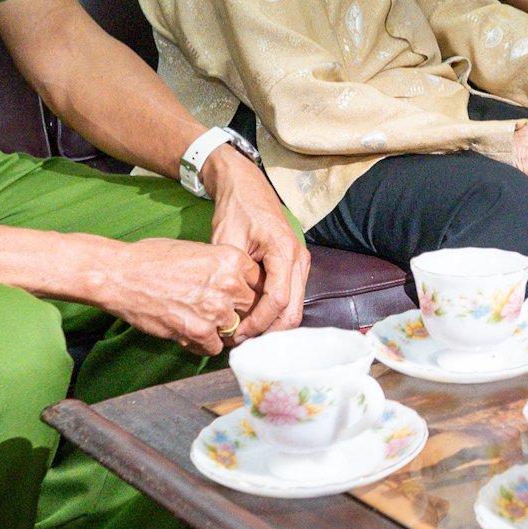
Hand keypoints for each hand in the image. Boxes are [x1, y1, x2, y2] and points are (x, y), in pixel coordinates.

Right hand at [89, 237, 260, 355]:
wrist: (120, 275)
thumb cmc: (152, 259)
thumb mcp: (197, 250)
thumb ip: (222, 267)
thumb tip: (237, 283)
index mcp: (231, 258)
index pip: (259, 282)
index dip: (249, 292)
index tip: (241, 298)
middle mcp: (229, 283)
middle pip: (252, 307)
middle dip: (239, 312)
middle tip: (220, 313)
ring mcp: (216, 309)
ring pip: (235, 330)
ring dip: (221, 330)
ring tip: (201, 322)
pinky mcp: (199, 331)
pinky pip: (215, 347)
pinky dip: (204, 345)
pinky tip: (189, 333)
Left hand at [201, 149, 307, 341]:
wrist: (247, 186)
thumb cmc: (236, 208)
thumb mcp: (227, 240)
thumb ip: (231, 274)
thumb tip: (225, 310)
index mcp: (284, 250)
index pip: (278, 299)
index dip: (259, 323)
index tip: (237, 334)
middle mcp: (299, 258)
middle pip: (294, 310)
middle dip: (270, 331)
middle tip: (242, 342)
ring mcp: (301, 262)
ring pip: (295, 307)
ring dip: (273, 325)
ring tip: (245, 334)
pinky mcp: (296, 266)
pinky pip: (291, 297)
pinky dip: (275, 313)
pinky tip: (254, 319)